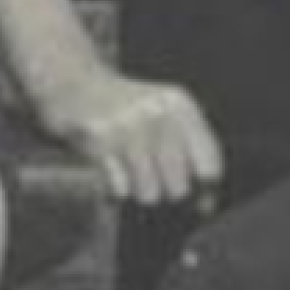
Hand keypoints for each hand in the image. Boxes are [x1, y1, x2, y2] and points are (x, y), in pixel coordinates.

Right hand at [34, 67, 223, 206]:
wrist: (78, 84)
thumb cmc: (131, 109)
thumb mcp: (170, 117)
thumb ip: (196, 153)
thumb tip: (207, 205)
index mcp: (182, 107)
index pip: (210, 167)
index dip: (206, 188)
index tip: (198, 192)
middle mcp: (158, 114)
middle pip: (180, 187)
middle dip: (168, 190)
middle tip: (156, 175)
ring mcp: (127, 127)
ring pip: (149, 192)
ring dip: (140, 190)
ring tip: (132, 169)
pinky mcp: (98, 142)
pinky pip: (120, 189)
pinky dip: (117, 187)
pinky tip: (114, 168)